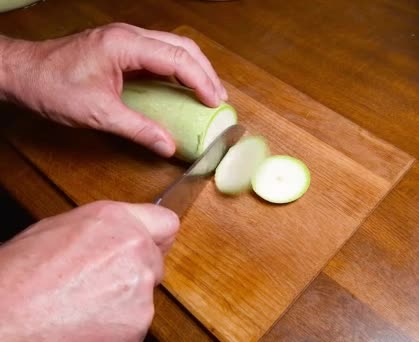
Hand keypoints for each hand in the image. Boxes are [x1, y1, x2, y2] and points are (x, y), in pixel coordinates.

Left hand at [0, 22, 226, 156]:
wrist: (20, 72)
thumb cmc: (50, 86)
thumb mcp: (97, 114)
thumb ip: (137, 129)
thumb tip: (168, 146)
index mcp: (125, 45)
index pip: (177, 58)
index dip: (201, 80)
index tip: (215, 102)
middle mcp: (129, 36)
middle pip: (182, 46)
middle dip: (205, 71)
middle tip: (219, 98)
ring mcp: (125, 39)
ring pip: (173, 46)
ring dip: (194, 68)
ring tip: (208, 92)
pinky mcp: (121, 47)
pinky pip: (159, 53)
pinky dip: (177, 68)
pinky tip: (183, 86)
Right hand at [0, 201, 178, 340]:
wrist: (4, 319)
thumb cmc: (17, 278)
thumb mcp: (57, 230)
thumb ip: (102, 229)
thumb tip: (115, 235)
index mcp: (114, 219)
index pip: (166, 222)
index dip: (155, 237)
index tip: (152, 246)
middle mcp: (134, 247)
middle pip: (155, 261)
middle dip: (136, 272)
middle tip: (100, 283)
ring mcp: (139, 285)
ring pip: (144, 293)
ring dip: (125, 300)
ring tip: (83, 304)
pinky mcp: (138, 320)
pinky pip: (135, 321)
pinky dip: (118, 325)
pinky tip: (86, 321)